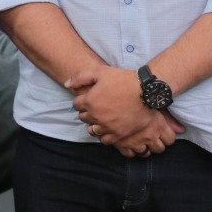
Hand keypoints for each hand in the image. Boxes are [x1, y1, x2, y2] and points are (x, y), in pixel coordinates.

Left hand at [66, 65, 183, 154]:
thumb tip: (66, 84)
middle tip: (98, 106)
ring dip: (94, 124)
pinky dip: (104, 135)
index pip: (76, 104)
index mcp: (89, 101)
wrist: (145, 91)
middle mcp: (96, 116)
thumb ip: (80, 77)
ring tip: (102, 118)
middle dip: (88, 111)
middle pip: (83, 117)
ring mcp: (107, 127)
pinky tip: (109, 128)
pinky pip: (105, 140)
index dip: (83, 100)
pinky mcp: (118, 134)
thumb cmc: (122, 79)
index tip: (91, 97)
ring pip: (92, 130)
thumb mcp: (100, 71)